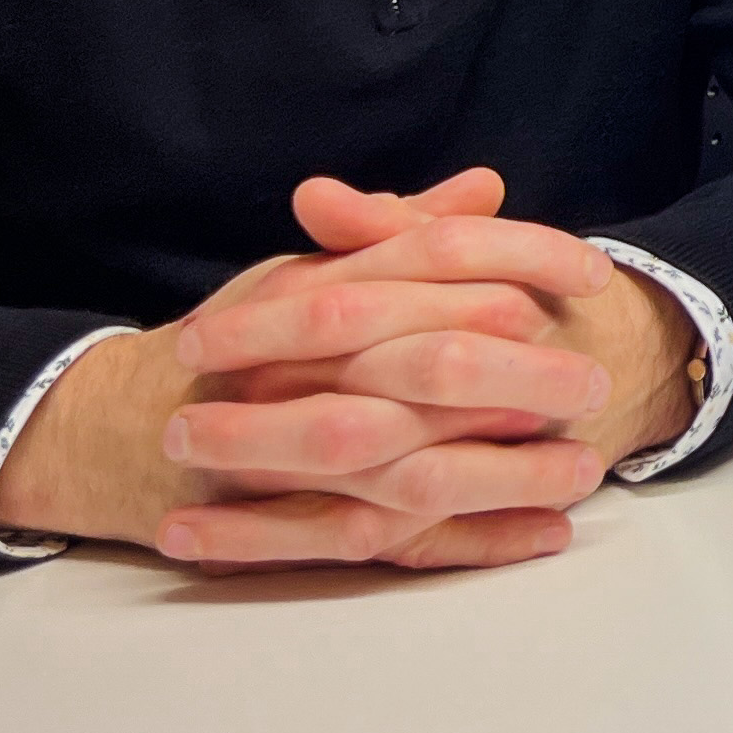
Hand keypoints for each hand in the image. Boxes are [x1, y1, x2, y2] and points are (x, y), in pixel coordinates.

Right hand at [0, 168, 640, 570]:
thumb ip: (399, 231)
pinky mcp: (313, 530)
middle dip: (520, 375)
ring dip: (508, 472)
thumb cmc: (251, 342)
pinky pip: (397, 545)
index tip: (595, 275)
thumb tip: (485, 187)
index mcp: (324, 296)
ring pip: (413, 468)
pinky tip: (548, 534)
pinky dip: (476, 542)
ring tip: (587, 470)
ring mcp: (307, 462)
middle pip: (425, 367)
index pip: (431, 262)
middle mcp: (312, 374)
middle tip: (595, 381)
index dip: (523, 261)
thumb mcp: (315, 270)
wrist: (137, 431)